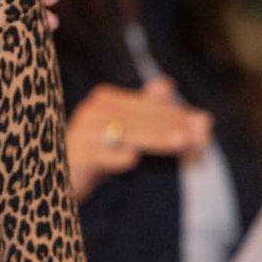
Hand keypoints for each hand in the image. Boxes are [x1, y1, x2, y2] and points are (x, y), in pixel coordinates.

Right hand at [64, 80, 212, 200]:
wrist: (56, 178)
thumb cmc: (96, 152)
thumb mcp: (123, 129)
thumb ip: (146, 108)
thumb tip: (167, 83)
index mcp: (105, 99)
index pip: (148, 106)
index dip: (178, 115)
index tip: (205, 125)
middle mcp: (92, 111)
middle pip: (142, 119)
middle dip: (175, 127)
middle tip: (203, 136)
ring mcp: (82, 133)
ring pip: (127, 134)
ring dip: (157, 140)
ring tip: (184, 144)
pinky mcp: (75, 157)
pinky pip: (99, 156)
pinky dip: (115, 158)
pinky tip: (133, 159)